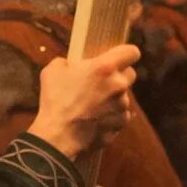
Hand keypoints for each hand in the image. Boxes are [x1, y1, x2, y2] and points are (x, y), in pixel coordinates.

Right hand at [31, 43, 137, 161]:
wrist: (58, 134)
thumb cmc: (55, 100)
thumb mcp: (53, 70)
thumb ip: (69, 62)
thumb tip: (73, 65)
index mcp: (105, 67)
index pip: (132, 52)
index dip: (126, 53)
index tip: (119, 57)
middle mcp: (119, 85)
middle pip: (130, 74)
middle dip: (118, 76)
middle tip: (100, 82)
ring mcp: (122, 106)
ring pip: (123, 97)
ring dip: (112, 98)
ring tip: (92, 105)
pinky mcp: (121, 124)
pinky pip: (120, 115)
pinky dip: (111, 116)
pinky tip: (95, 119)